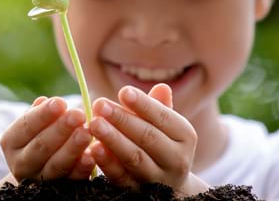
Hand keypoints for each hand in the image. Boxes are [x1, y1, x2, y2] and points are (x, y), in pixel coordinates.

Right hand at [0, 96, 95, 183]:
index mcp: (11, 142)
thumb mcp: (35, 124)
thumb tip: (44, 101)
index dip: (43, 114)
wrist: (41, 169)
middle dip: (60, 129)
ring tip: (87, 133)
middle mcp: (21, 163)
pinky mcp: (58, 190)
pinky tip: (91, 157)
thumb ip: (41, 113)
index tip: (61, 102)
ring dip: (72, 148)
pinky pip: (71, 180)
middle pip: (41, 146)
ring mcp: (39, 179)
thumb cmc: (40, 136)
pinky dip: (81, 169)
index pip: (26, 126)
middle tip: (78, 115)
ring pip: (56, 164)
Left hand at [88, 84, 208, 195]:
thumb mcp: (165, 126)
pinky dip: (107, 164)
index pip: (163, 117)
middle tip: (99, 104)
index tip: (123, 91)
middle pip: (148, 137)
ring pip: (135, 158)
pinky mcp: (138, 192)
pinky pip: (121, 177)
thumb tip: (161, 87)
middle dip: (122, 120)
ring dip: (113, 140)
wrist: (169, 186)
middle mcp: (176, 159)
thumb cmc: (162, 143)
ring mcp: (158, 179)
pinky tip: (93, 149)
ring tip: (94, 124)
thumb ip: (159, 107)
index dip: (144, 104)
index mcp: (185, 136)